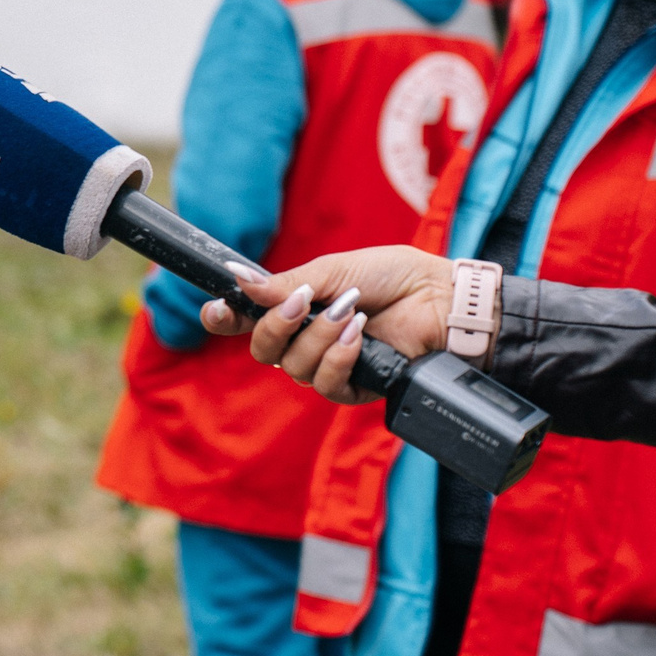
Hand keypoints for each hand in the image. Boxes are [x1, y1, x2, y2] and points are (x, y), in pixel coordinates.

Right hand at [198, 246, 455, 401]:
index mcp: (292, 308)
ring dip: (320, 337)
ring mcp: (326, 364)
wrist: (438, 297)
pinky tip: (360, 336)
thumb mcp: (334, 270)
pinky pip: (326, 384)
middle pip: (262, 349)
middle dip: (276, 326)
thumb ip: (286, 283)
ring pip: (294, 366)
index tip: (217, 311)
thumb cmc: (391, 276)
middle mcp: (303, 339)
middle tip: (302, 303)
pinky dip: (340, 357)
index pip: (244, 320)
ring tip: (352, 312)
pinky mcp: (354, 385)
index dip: (222, 319)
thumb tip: (238, 280)